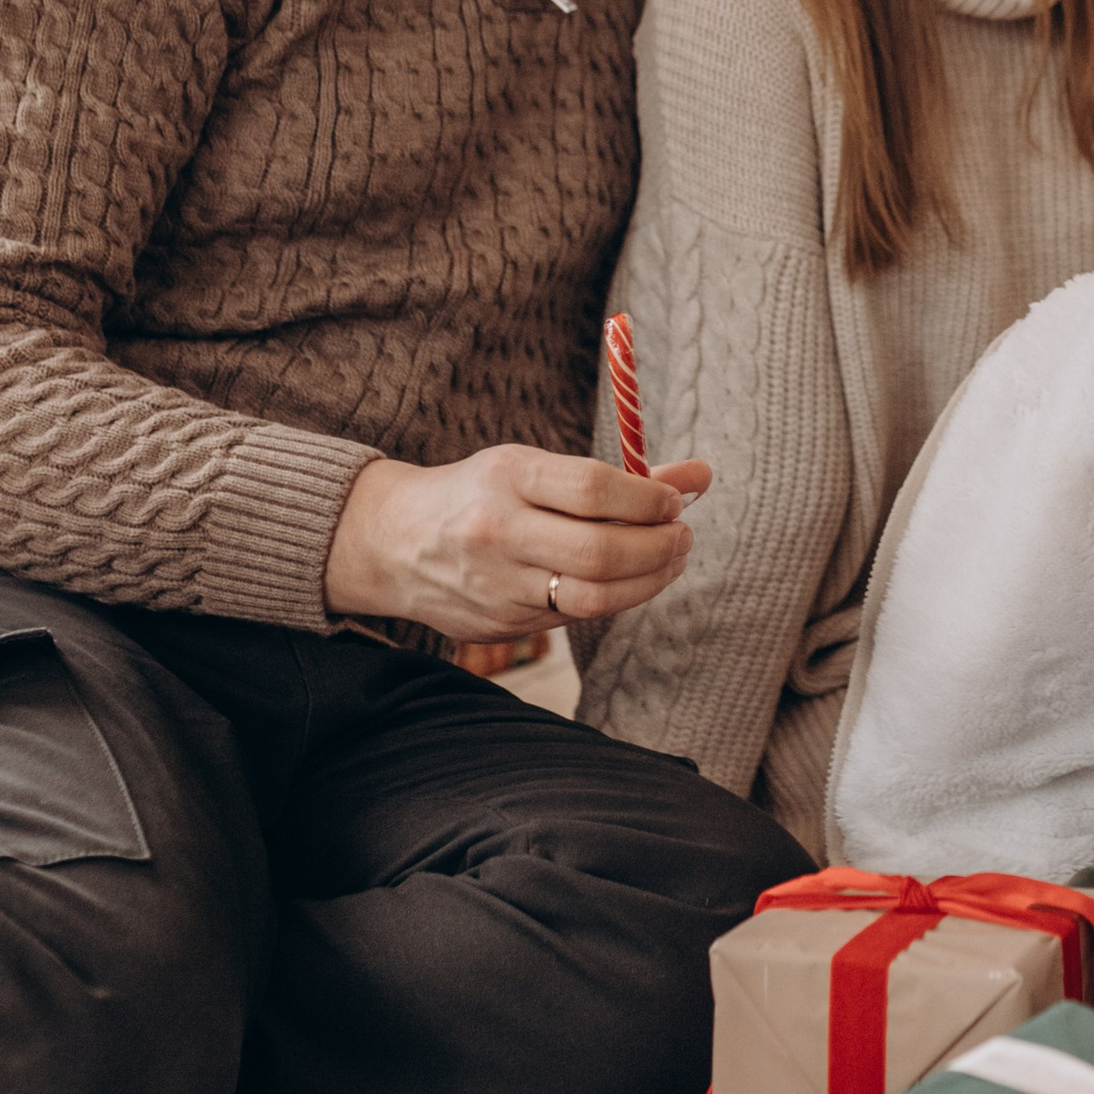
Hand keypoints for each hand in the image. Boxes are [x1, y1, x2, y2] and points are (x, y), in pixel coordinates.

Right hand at [324, 444, 706, 643]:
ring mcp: (496, 586)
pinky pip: (572, 616)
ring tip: (669, 561)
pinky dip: (613, 599)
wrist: (393, 541)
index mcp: (507, 477)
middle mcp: (497, 532)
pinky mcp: (498, 626)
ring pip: (593, 597)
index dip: (649, 500)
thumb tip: (701, 478)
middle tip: (683, 536)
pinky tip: (628, 581)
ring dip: (648, 582)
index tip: (675, 501)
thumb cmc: (482, 493)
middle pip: (600, 553)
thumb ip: (618, 478)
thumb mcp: (535, 467)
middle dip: (659, 548)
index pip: (595, 490)